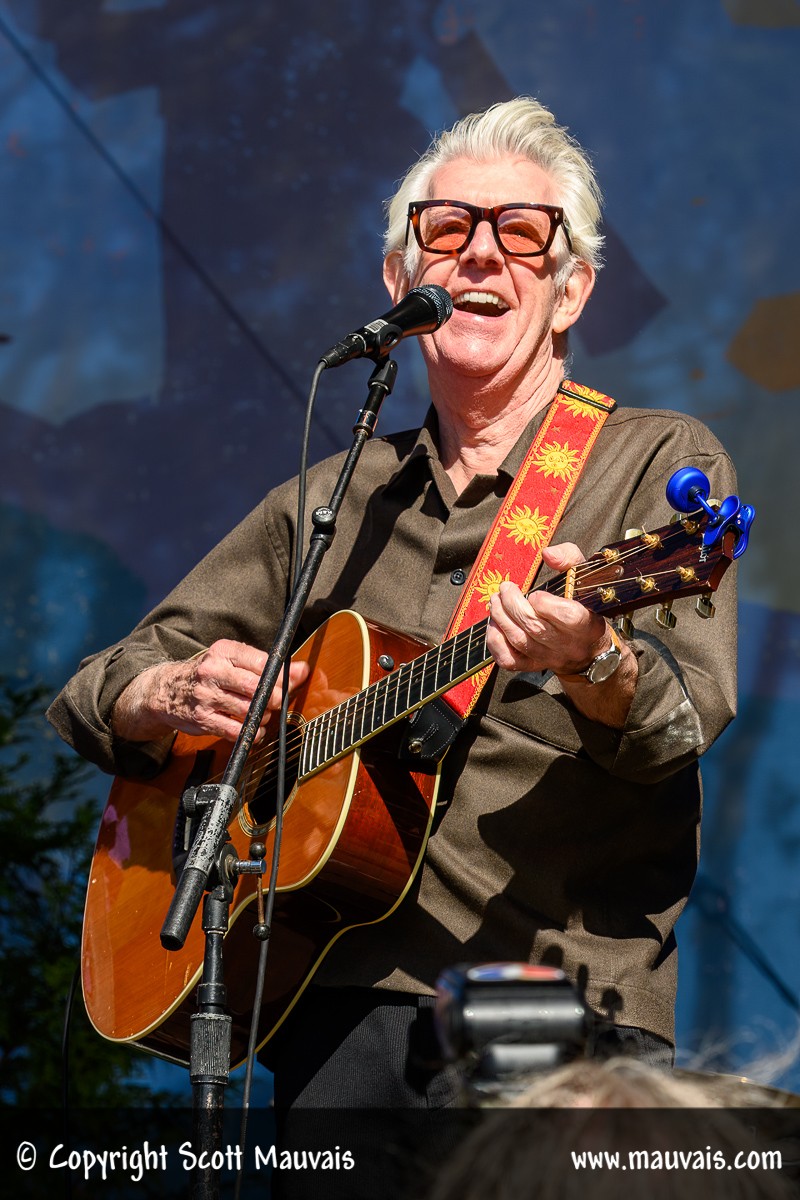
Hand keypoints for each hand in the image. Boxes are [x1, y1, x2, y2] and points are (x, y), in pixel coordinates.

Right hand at [111, 640, 309, 742]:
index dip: (282, 675)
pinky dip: (250, 733)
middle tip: (278, 701)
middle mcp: (213, 671)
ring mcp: (206, 696)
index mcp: (223, 651)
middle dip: (276, 698)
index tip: (293, 681)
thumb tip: (303, 670)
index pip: (262, 662)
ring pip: (249, 710)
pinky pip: (235, 730)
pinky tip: (253, 730)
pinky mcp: (202, 718)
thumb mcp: (231, 660)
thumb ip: (266, 665)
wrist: (165, 690)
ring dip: (263, 716)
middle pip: (257, 687)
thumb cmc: (208, 674)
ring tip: (262, 714)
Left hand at [486, 543, 610, 676]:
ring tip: (495, 601)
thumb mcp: (584, 578)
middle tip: (504, 589)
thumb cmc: (585, 607)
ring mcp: (549, 658)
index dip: (545, 603)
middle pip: (535, 627)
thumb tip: (548, 554)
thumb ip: (569, 559)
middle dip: (513, 605)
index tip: (535, 593)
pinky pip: (509, 660)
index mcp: (586, 623)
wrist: (589, 648)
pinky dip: (496, 643)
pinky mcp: (534, 666)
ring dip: (501, 618)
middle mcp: (567, 644)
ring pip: (520, 641)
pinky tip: (494, 625)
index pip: (566, 616)